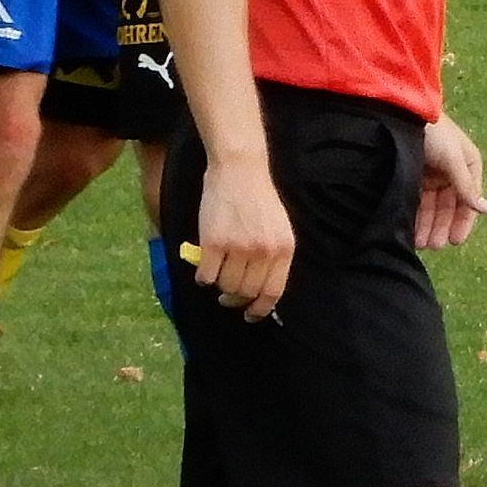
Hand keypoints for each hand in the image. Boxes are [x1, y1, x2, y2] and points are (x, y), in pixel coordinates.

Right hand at [196, 161, 297, 320]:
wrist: (241, 171)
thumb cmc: (259, 200)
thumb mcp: (279, 229)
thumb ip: (274, 256)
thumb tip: (263, 289)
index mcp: (284, 249)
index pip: (273, 292)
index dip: (261, 309)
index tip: (251, 315)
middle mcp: (263, 251)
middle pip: (247, 292)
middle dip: (235, 301)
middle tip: (227, 299)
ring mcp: (238, 247)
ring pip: (226, 286)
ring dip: (219, 288)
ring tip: (217, 278)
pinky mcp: (213, 242)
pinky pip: (206, 274)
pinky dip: (203, 278)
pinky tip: (203, 270)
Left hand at [414, 115, 486, 250]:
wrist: (401, 111)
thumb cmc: (433, 133)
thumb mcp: (453, 159)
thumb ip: (467, 186)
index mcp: (468, 166)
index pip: (468, 200)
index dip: (462, 222)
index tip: (454, 241)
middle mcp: (451, 173)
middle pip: (448, 206)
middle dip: (441, 226)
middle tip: (433, 246)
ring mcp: (431, 174)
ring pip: (431, 206)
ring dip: (427, 224)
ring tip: (419, 243)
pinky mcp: (412, 174)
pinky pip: (415, 199)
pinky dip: (414, 214)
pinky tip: (409, 228)